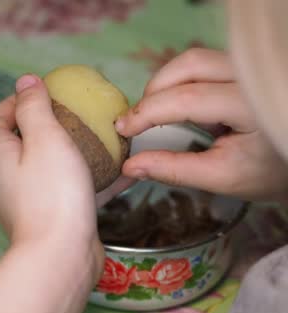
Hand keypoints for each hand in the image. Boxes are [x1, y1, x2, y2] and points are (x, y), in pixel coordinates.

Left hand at [0, 74, 129, 250]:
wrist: (60, 257)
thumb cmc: (51, 193)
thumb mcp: (44, 138)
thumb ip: (33, 107)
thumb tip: (25, 82)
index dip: (12, 102)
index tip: (42, 95)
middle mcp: (5, 178)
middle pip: (18, 142)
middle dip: (45, 125)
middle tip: (74, 115)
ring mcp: (26, 200)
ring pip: (46, 167)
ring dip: (70, 151)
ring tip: (100, 139)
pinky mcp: (50, 218)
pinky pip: (68, 190)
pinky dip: (89, 179)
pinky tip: (122, 171)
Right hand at [115, 48, 287, 201]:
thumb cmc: (266, 171)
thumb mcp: (221, 177)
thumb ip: (174, 170)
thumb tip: (129, 167)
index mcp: (251, 106)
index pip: (188, 98)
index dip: (148, 112)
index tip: (122, 129)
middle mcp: (251, 77)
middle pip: (190, 65)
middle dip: (155, 91)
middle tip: (138, 121)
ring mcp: (247, 68)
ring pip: (194, 59)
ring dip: (165, 84)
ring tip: (155, 114)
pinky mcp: (241, 67)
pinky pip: (202, 64)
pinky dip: (179, 81)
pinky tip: (175, 105)